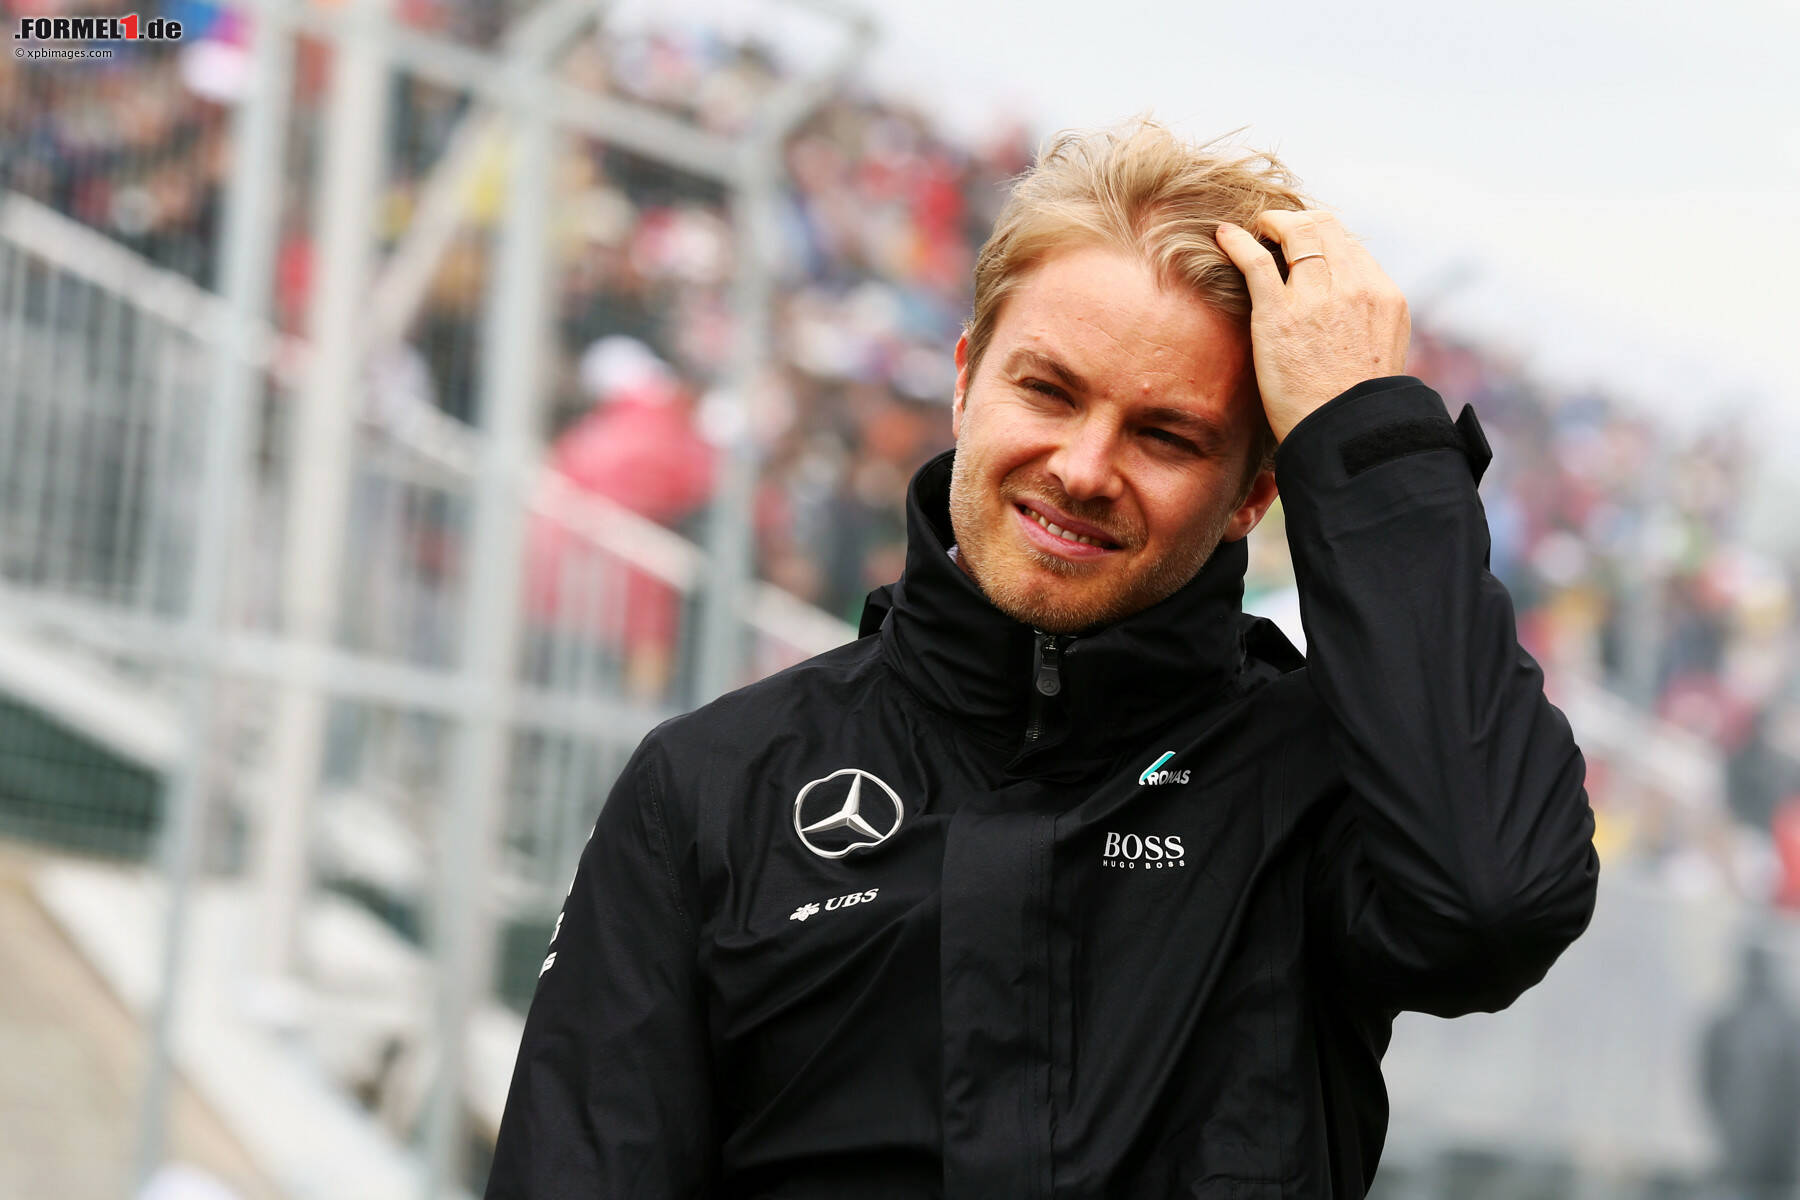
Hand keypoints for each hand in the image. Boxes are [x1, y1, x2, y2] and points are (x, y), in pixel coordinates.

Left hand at [1215, 211, 1410, 441]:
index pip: (1348, 244)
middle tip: (1273, 227)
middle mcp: (1353, 287)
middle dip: (1296, 221)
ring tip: (1254, 228)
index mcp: (1382, 295)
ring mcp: (1316, 298)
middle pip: (1323, 227)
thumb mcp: (1382, 351)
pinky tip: (1224, 235)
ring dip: (1271, 224)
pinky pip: (1255, 261)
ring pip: (1294, 233)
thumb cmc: (1354, 405)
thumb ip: (1367, 319)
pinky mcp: (1278, 314)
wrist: (1344, 435)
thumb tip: (1348, 306)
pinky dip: (1237, 241)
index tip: (1300, 242)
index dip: (1320, 236)